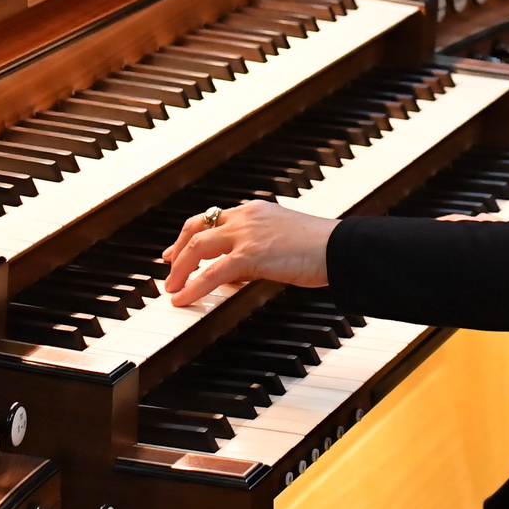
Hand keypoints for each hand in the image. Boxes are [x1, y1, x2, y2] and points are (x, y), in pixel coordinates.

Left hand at [160, 201, 334, 305]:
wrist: (340, 248)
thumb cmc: (322, 248)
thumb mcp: (283, 242)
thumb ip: (256, 253)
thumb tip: (235, 274)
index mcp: (254, 210)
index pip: (213, 218)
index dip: (191, 234)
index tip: (178, 249)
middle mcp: (246, 216)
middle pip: (197, 228)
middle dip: (177, 250)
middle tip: (168, 268)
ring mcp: (246, 233)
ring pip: (197, 247)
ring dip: (180, 270)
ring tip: (172, 289)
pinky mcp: (250, 255)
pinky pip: (211, 272)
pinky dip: (193, 286)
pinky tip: (184, 298)